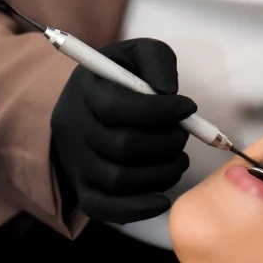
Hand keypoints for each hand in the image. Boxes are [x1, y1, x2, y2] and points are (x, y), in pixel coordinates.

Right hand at [50, 38, 195, 223]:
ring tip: (180, 160)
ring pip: (117, 180)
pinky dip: (138, 209)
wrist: (86, 106)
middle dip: (164, 143)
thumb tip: (168, 91)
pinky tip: (163, 198)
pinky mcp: (82, 189)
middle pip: (120, 146)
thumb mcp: (136, 54)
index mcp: (84, 89)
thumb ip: (155, 60)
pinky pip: (104, 209)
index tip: (188, 107)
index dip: (158, 110)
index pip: (117, 107)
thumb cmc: (120, 77)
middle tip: (184, 136)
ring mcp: (75, 162)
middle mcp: (73, 128)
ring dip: (160, 174)